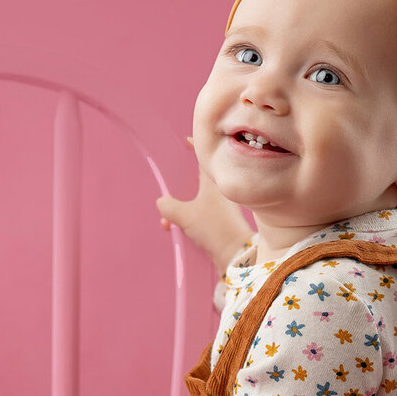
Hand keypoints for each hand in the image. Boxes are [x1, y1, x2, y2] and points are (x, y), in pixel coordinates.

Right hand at [157, 136, 252, 273]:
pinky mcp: (219, 223)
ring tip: (168, 220)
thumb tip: (161, 202)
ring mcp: (220, 208)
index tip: (186, 141)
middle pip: (198, 179)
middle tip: (170, 182)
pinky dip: (185, 220)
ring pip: (195, 200)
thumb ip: (168, 206)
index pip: (204, 158)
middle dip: (181, 183)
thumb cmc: (214, 228)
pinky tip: (174, 230)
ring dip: (179, 208)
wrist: (235, 254)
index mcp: (213, 181)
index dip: (195, 148)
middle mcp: (218, 192)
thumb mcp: (184, 215)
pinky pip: (198, 215)